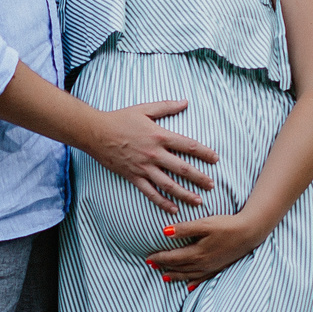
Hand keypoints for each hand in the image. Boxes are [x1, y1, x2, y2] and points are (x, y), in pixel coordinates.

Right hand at [89, 100, 218, 213]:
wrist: (96, 133)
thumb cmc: (121, 118)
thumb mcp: (145, 109)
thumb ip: (167, 107)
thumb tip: (185, 102)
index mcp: (160, 136)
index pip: (189, 146)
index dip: (205, 153)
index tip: (216, 159)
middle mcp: (154, 154)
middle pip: (182, 169)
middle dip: (199, 178)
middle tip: (212, 185)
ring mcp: (144, 167)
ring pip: (169, 185)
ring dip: (185, 194)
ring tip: (198, 201)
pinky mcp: (133, 176)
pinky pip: (150, 192)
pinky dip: (162, 202)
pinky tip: (173, 209)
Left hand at [145, 213, 263, 285]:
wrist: (249, 233)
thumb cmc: (227, 225)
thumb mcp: (204, 223)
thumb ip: (185, 229)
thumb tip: (165, 232)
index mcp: (197, 253)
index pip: (172, 258)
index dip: (159, 258)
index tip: (148, 257)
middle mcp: (202, 264)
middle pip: (178, 267)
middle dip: (164, 267)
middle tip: (151, 266)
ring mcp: (211, 268)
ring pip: (188, 275)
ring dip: (175, 276)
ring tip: (164, 277)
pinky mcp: (219, 268)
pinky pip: (202, 279)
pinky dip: (193, 283)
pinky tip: (189, 286)